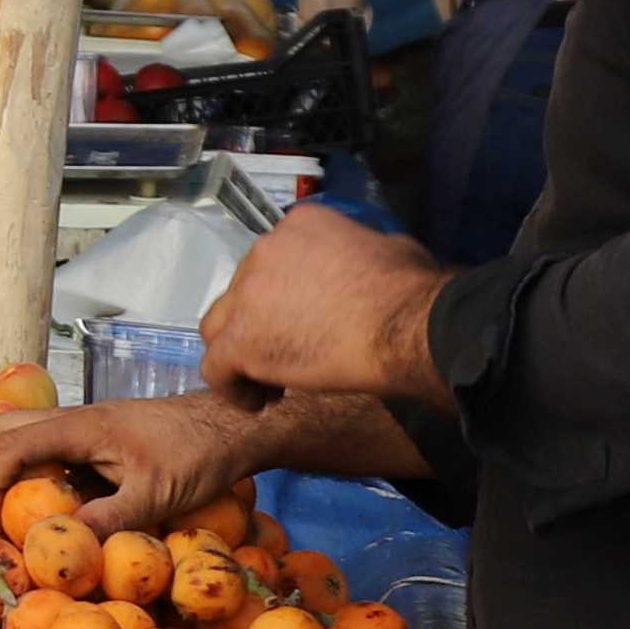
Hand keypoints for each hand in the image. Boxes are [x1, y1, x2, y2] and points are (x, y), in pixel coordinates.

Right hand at [0, 391, 276, 541]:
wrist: (225, 423)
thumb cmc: (196, 455)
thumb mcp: (159, 493)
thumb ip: (113, 515)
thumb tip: (68, 540)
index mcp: (78, 428)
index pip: (5, 445)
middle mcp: (67, 419)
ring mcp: (73, 424)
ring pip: (6, 430)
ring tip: (5, 511)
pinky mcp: (83, 434)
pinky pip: (30, 441)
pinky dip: (15, 466)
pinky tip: (37, 501)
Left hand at [200, 197, 449, 408]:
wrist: (405, 327)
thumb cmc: (412, 291)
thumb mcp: (392, 249)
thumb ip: (364, 254)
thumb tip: (371, 265)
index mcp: (299, 225)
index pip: (276, 261)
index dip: (287, 295)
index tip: (309, 319)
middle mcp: (264, 250)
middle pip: (245, 291)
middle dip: (263, 322)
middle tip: (293, 350)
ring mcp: (246, 293)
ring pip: (221, 325)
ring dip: (242, 350)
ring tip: (271, 380)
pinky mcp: (240, 339)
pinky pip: (217, 367)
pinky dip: (233, 387)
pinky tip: (259, 402)